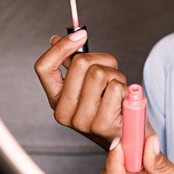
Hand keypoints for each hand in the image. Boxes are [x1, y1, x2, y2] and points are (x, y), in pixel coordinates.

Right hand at [34, 30, 126, 147]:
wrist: (129, 139)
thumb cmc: (110, 108)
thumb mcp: (87, 86)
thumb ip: (72, 65)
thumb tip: (56, 39)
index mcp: (56, 100)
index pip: (44, 67)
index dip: (61, 47)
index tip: (80, 35)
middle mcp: (63, 113)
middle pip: (79, 64)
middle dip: (102, 59)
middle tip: (110, 70)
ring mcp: (81, 121)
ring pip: (99, 73)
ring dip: (115, 75)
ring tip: (117, 88)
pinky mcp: (102, 125)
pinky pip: (115, 88)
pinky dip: (124, 88)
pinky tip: (123, 101)